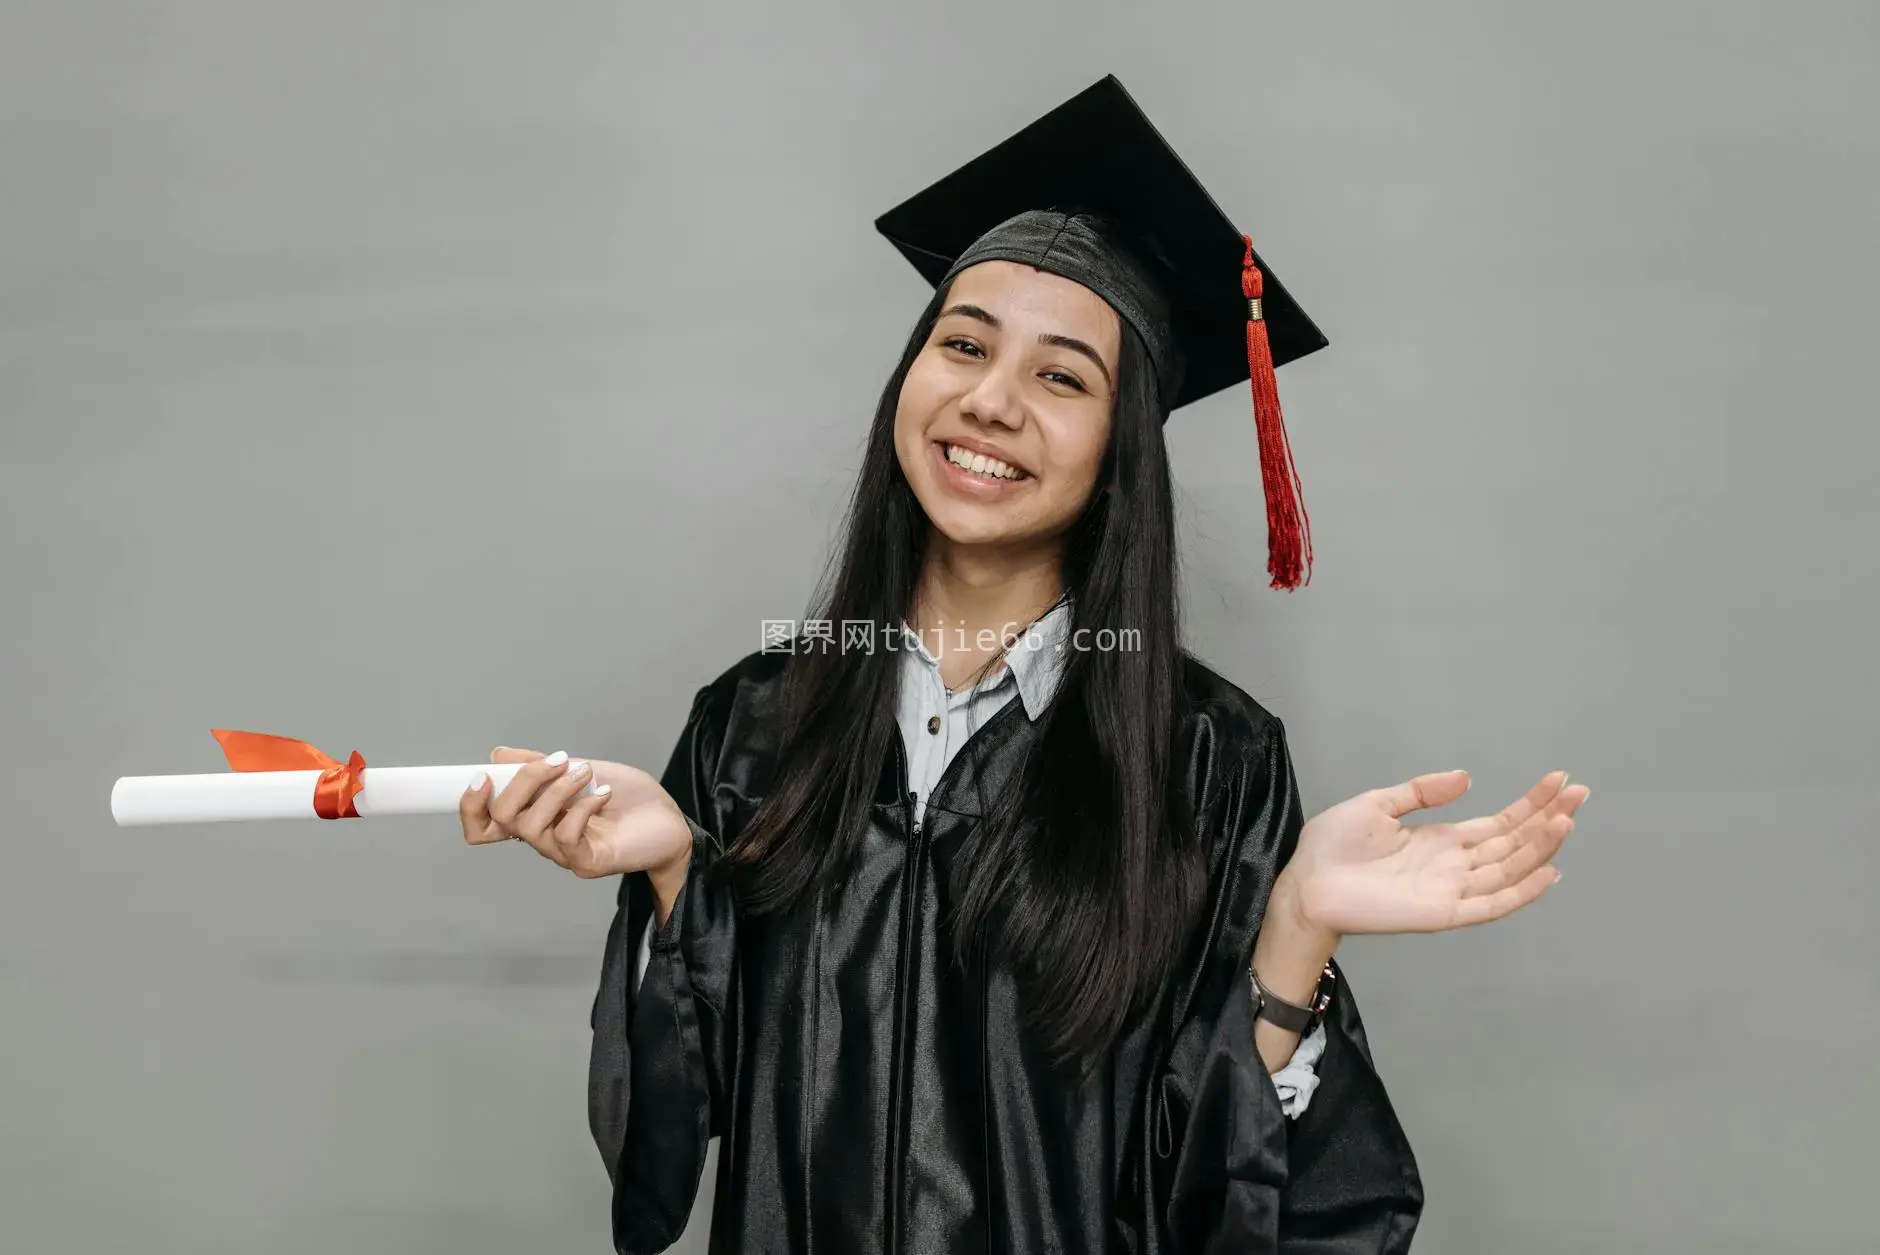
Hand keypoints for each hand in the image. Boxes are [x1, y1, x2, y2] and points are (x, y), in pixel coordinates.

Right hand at [459, 748, 692, 894]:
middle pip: (503, 819)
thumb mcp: (582, 769)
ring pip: (532, 825)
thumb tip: (498, 756)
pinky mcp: (586, 862)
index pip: (484, 824)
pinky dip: (582, 807)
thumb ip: (540, 765)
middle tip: (561, 760)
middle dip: (526, 780)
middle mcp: (543, 838)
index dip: (470, 805)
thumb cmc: (630, 798)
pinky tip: (604, 794)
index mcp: (536, 816)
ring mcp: (563, 853)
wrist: (671, 821)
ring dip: (558, 789)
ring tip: (586, 772)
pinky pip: (565, 837)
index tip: (481, 777)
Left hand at [1279, 769, 1586, 938]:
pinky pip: (1491, 905)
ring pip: (1509, 869)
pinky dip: (1521, 892)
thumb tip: (1467, 778)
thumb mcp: (1379, 804)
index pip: (1499, 823)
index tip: (1559, 780)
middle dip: (1548, 818)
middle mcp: (1455, 866)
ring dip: (1540, 847)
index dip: (1531, 804)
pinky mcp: (1442, 913)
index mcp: (1442, 841)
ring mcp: (1452, 890)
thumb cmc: (1334, 848)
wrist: (1306, 883)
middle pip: (1513, 843)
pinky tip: (1548, 872)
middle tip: (1580, 792)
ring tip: (1567, 821)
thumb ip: (1422, 792)